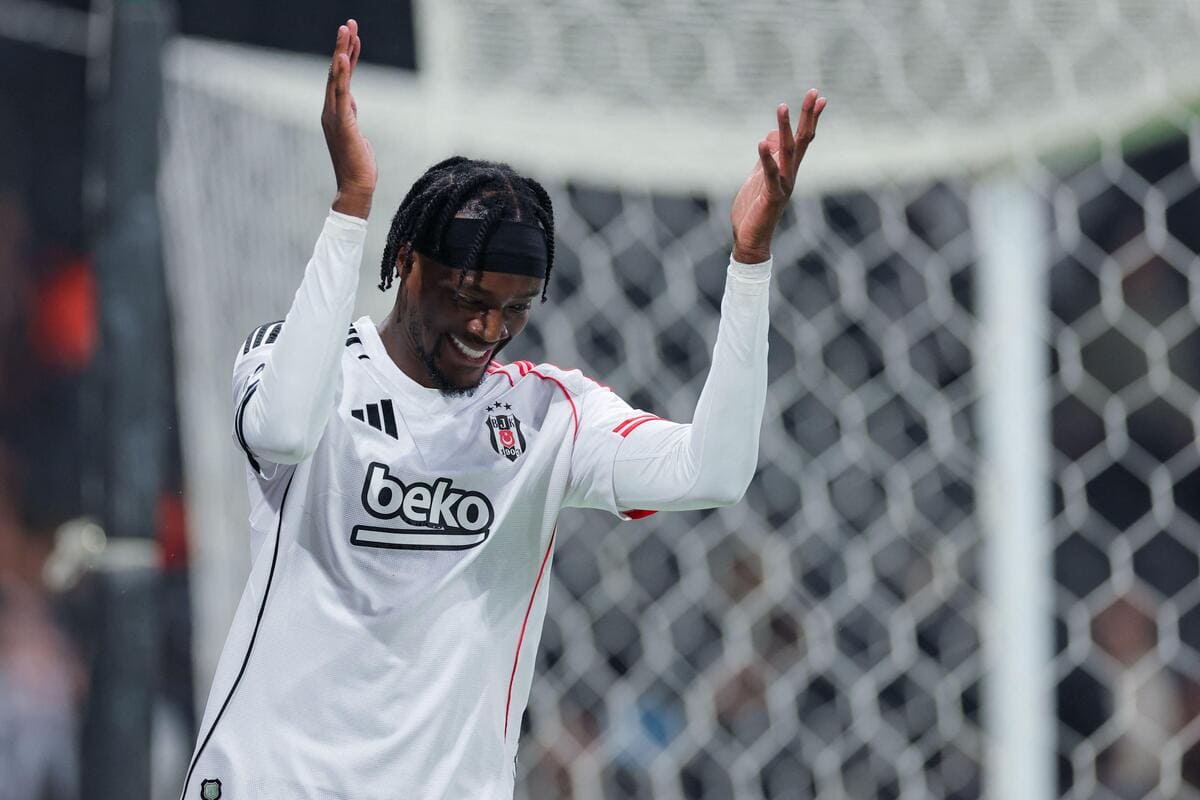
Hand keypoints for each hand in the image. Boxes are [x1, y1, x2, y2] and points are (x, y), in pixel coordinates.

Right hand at [322, 19, 376, 218]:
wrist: (356, 185)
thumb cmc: (358, 163)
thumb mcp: (356, 132)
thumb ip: (351, 115)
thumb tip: (350, 101)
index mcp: (336, 111)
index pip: (341, 78)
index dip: (347, 56)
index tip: (352, 36)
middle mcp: (331, 110)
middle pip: (335, 71)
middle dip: (342, 46)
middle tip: (348, 23)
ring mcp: (335, 115)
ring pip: (336, 77)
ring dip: (342, 52)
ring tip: (346, 30)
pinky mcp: (342, 122)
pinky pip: (341, 93)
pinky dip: (340, 74)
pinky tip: (342, 57)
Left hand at [730, 89, 826, 263]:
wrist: (752, 241)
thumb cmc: (754, 210)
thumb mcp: (758, 177)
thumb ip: (766, 158)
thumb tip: (770, 137)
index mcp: (788, 169)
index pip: (803, 139)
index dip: (810, 119)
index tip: (819, 97)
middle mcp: (790, 175)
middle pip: (802, 140)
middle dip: (807, 116)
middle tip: (813, 92)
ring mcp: (783, 185)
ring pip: (788, 153)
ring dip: (785, 129)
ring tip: (782, 106)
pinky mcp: (771, 196)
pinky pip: (770, 175)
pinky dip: (767, 159)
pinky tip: (762, 143)